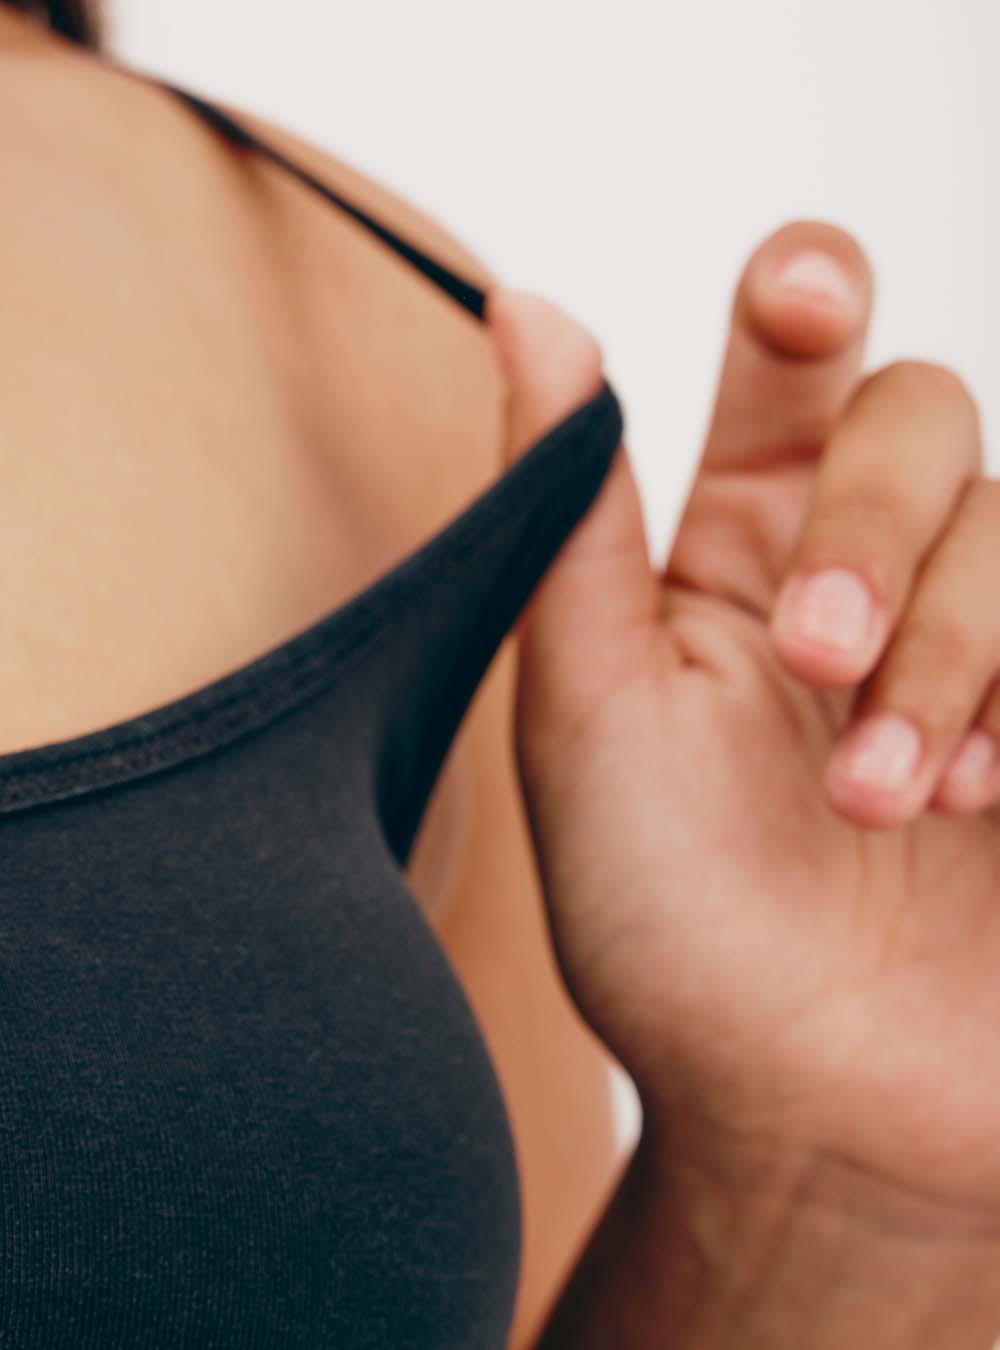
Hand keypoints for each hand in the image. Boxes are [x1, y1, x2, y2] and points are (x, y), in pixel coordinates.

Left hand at [485, 221, 999, 1224]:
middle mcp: (870, 578)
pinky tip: (983, 800)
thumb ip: (571, 512)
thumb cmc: (671, 924)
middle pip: (924, 418)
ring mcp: (984, 650)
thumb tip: (525, 304)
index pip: (795, 365)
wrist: (804, 1109)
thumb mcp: (586, 709)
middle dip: (876, 532)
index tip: (795, 299)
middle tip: (816, 665)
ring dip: (957, 651)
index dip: (805, 290)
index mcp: (740, 559)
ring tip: (890, 798)